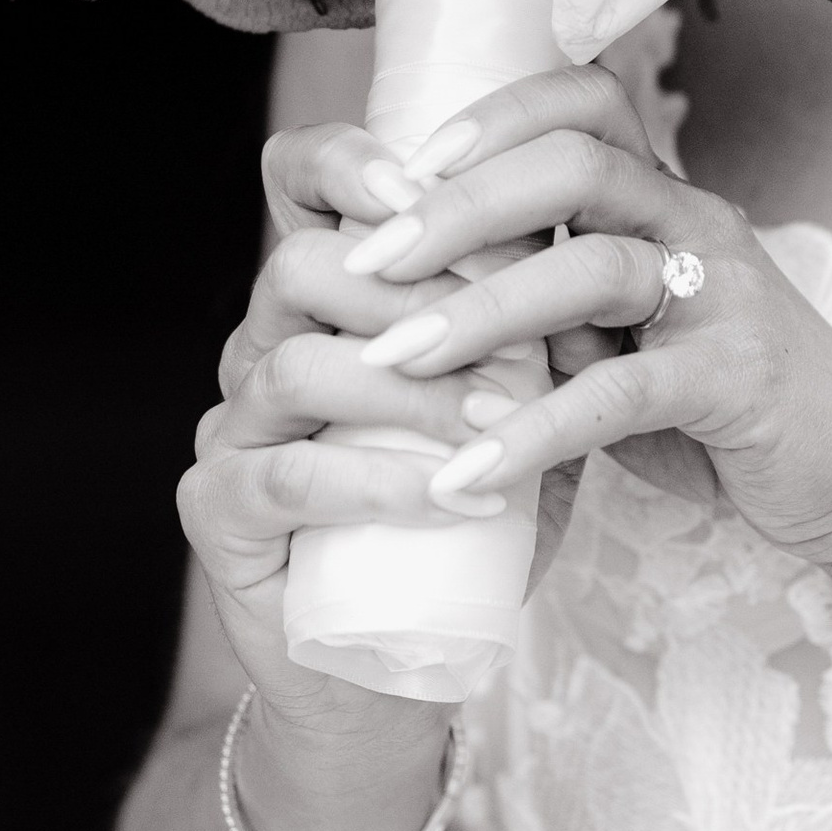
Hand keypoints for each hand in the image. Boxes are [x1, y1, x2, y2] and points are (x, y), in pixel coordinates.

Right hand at [178, 111, 542, 759]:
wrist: (394, 666)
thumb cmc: (461, 525)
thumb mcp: (515, 416)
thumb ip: (546, 339)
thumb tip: (615, 260)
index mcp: (317, 302)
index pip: (294, 187)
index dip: (345, 164)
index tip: (426, 182)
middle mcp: (258, 349)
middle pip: (298, 266)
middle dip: (415, 290)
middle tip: (519, 334)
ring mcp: (230, 431)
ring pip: (294, 367)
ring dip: (411, 392)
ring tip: (501, 427)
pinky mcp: (217, 513)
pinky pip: (286, 478)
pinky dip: (378, 484)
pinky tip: (454, 499)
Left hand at [328, 67, 831, 574]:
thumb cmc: (722, 409)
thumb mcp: (624, 341)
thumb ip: (548, 309)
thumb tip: (421, 294)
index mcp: (667, 198)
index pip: (582, 104)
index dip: (491, 117)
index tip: (403, 170)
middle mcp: (699, 223)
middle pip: (575, 164)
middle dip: (459, 206)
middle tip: (367, 261)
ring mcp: (725, 296)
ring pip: (593, 267)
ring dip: (480, 311)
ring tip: (390, 359)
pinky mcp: (738, 380)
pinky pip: (621, 393)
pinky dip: (533, 431)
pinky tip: (467, 469)